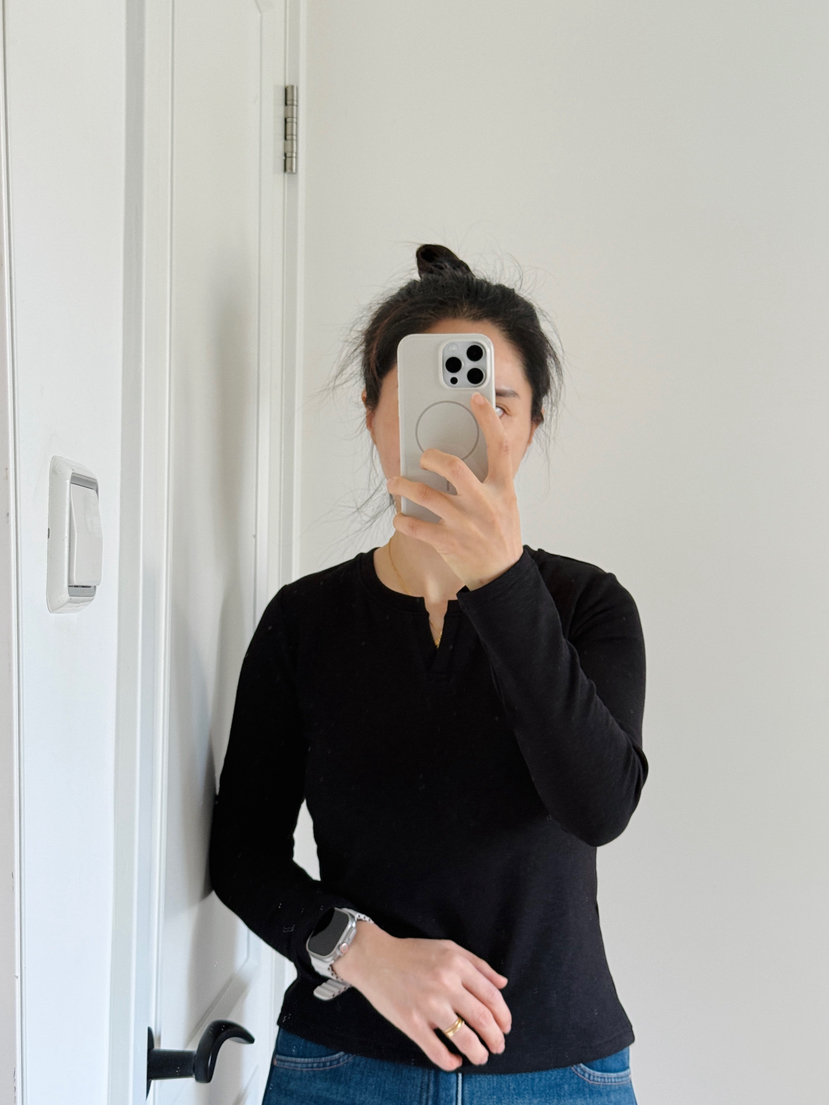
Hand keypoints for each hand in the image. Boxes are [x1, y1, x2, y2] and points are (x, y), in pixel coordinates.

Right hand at [333, 921, 511, 1070]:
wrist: (374, 958)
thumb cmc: (413, 953)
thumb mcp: (449, 948)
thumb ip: (478, 964)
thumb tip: (503, 984)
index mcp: (457, 965)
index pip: (492, 996)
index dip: (504, 1016)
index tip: (505, 1027)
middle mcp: (445, 984)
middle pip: (483, 1019)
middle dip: (496, 1038)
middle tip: (498, 1047)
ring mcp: (428, 1005)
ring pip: (464, 1038)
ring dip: (479, 1053)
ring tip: (481, 1057)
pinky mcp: (411, 1023)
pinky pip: (436, 1050)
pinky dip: (450, 1062)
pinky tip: (455, 1061)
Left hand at [386, 393, 523, 590]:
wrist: (502, 577)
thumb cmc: (501, 536)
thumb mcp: (505, 504)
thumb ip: (490, 480)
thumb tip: (465, 454)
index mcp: (502, 490)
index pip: (499, 446)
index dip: (487, 419)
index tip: (475, 398)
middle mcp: (485, 504)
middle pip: (454, 466)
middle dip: (432, 457)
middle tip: (423, 458)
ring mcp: (465, 524)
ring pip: (426, 495)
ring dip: (404, 485)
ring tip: (395, 481)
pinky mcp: (448, 543)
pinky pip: (416, 527)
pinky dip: (402, 520)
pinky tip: (399, 516)